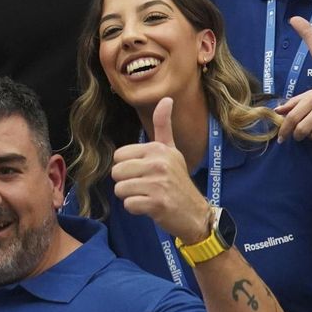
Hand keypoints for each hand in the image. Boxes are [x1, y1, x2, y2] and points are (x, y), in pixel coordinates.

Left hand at [111, 98, 211, 241]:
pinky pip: (129, 205)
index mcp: (158, 149)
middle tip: (145, 187)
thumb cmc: (178, 181)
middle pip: (116, 172)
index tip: (144, 172)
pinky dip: (136, 209)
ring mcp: (158, 184)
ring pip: (120, 189)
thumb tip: (166, 98)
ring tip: (148, 196)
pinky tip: (150, 207)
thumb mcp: (172, 151)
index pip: (119, 155)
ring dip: (130, 196)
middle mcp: (158, 163)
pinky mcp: (157, 203)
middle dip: (126, 183)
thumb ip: (163, 126)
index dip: (127, 167)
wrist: (195, 213)